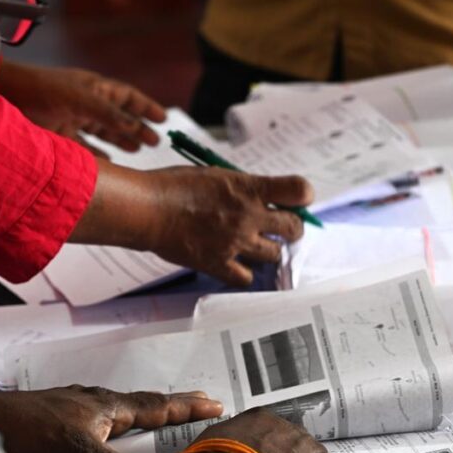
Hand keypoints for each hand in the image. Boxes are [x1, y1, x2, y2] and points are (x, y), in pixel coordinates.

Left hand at [0, 60, 166, 151]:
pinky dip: (98, 155)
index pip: (127, 98)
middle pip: (118, 117)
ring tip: (136, 151)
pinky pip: (85, 148)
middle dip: (137, 129)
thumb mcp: (79, 99)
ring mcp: (72, 120)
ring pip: (103, 133)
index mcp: (94, 89)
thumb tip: (134, 127)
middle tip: (155, 142)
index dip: (145, 108)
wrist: (3, 97)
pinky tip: (108, 162)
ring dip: (120, 141)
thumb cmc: (41, 90)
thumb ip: (108, 114)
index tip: (163, 120)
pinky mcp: (59, 136)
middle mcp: (86, 104)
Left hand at [0, 386, 222, 452]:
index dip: (187, 407)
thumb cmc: (29, 431)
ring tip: (164, 420)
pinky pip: (101, 425)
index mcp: (109, 407)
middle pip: (144, 405)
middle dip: (175, 406)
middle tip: (203, 402)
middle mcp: (97, 404)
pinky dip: (118, 430)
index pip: (158, 406)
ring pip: (122, 414)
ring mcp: (77, 411)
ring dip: (147, 417)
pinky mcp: (60, 423)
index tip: (216, 404)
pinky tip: (111, 438)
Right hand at [144, 167, 312, 285]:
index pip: (299, 191)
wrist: (148, 209)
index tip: (298, 200)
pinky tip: (237, 263)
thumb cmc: (175, 186)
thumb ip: (244, 188)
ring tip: (258, 244)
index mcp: (249, 188)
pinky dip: (245, 271)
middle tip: (283, 227)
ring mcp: (236, 242)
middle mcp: (248, 216)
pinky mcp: (219, 263)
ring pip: (274, 255)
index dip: (303, 196)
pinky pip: (246, 277)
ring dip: (270, 250)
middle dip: (292, 228)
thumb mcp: (217, 175)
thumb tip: (262, 198)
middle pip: (294, 228)